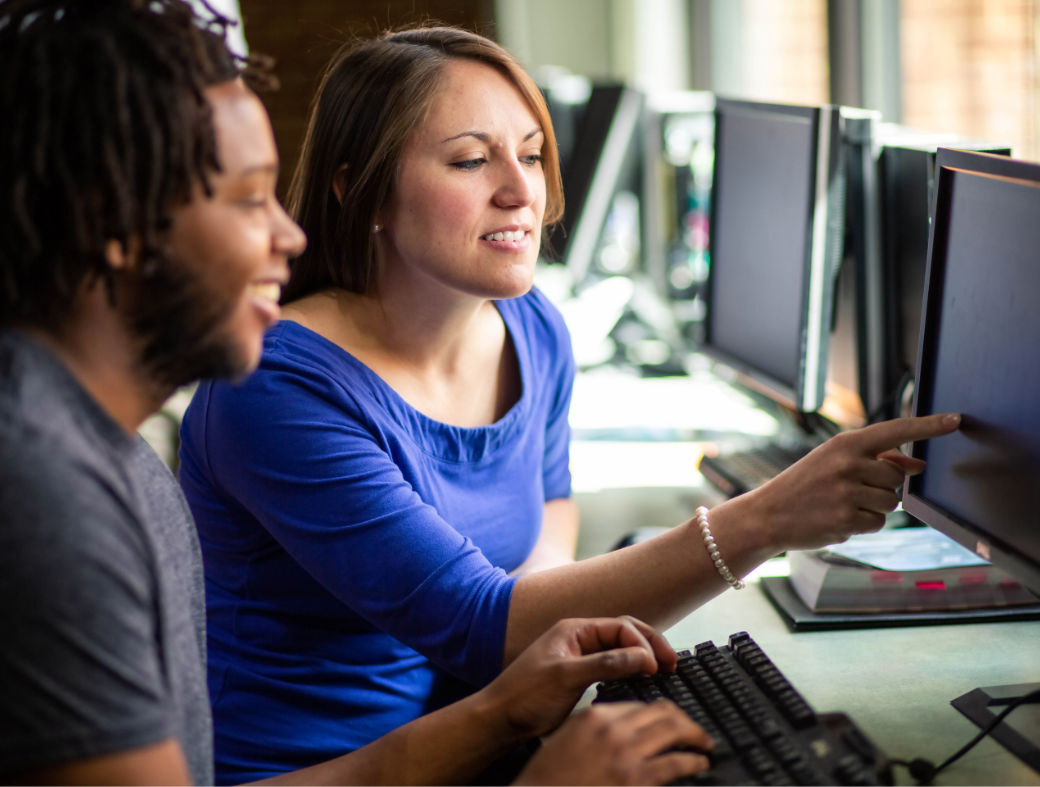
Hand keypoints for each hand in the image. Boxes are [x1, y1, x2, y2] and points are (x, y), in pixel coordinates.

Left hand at [482, 616, 677, 741]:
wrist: (499, 719)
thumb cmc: (523, 695)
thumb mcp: (566, 676)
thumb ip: (606, 663)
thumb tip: (643, 657)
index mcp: (574, 629)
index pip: (621, 627)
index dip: (643, 645)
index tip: (657, 666)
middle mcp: (579, 639)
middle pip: (625, 633)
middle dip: (651, 645)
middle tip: (673, 663)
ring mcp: (580, 657)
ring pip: (621, 650)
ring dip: (643, 657)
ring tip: (665, 670)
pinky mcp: (580, 676)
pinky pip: (613, 666)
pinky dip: (631, 671)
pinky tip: (641, 681)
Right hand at [512, 701, 711, 786]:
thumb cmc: (548, 777)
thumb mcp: (569, 739)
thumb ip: (595, 728)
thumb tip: (621, 728)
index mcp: (595, 715)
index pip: (640, 705)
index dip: (661, 712)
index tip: (670, 718)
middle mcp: (613, 728)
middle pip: (662, 712)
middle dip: (684, 719)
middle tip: (695, 729)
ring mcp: (626, 753)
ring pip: (674, 731)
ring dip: (695, 736)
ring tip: (703, 743)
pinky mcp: (636, 779)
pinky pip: (676, 763)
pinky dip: (693, 761)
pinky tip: (698, 763)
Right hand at [747, 413, 959, 550]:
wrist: (768, 513)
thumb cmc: (806, 484)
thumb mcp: (836, 463)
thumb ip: (878, 460)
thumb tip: (919, 464)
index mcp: (845, 444)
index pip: (895, 430)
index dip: (927, 426)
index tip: (955, 420)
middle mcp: (847, 465)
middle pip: (897, 477)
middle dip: (884, 486)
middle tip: (852, 489)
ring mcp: (846, 492)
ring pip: (891, 503)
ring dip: (874, 507)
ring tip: (842, 504)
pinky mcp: (845, 519)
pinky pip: (877, 523)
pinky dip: (863, 524)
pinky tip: (838, 518)